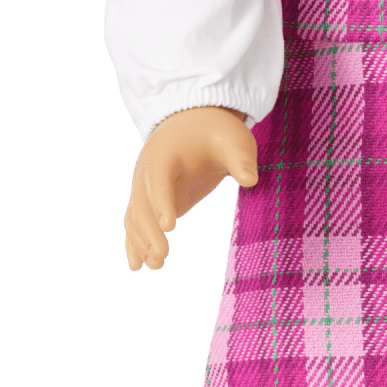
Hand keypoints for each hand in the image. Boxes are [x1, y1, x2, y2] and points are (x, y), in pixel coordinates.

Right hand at [123, 107, 258, 270]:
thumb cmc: (216, 130)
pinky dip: (135, 242)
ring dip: (141, 241)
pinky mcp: (152, 199)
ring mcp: (147, 187)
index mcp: (164, 153)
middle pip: (142, 203)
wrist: (195, 121)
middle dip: (149, 231)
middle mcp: (147, 171)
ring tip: (155, 266)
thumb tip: (250, 180)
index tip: (168, 225)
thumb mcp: (234, 139)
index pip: (158, 179)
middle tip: (162, 256)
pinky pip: (137, 221)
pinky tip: (137, 265)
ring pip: (135, 216)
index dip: (161, 201)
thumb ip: (241, 159)